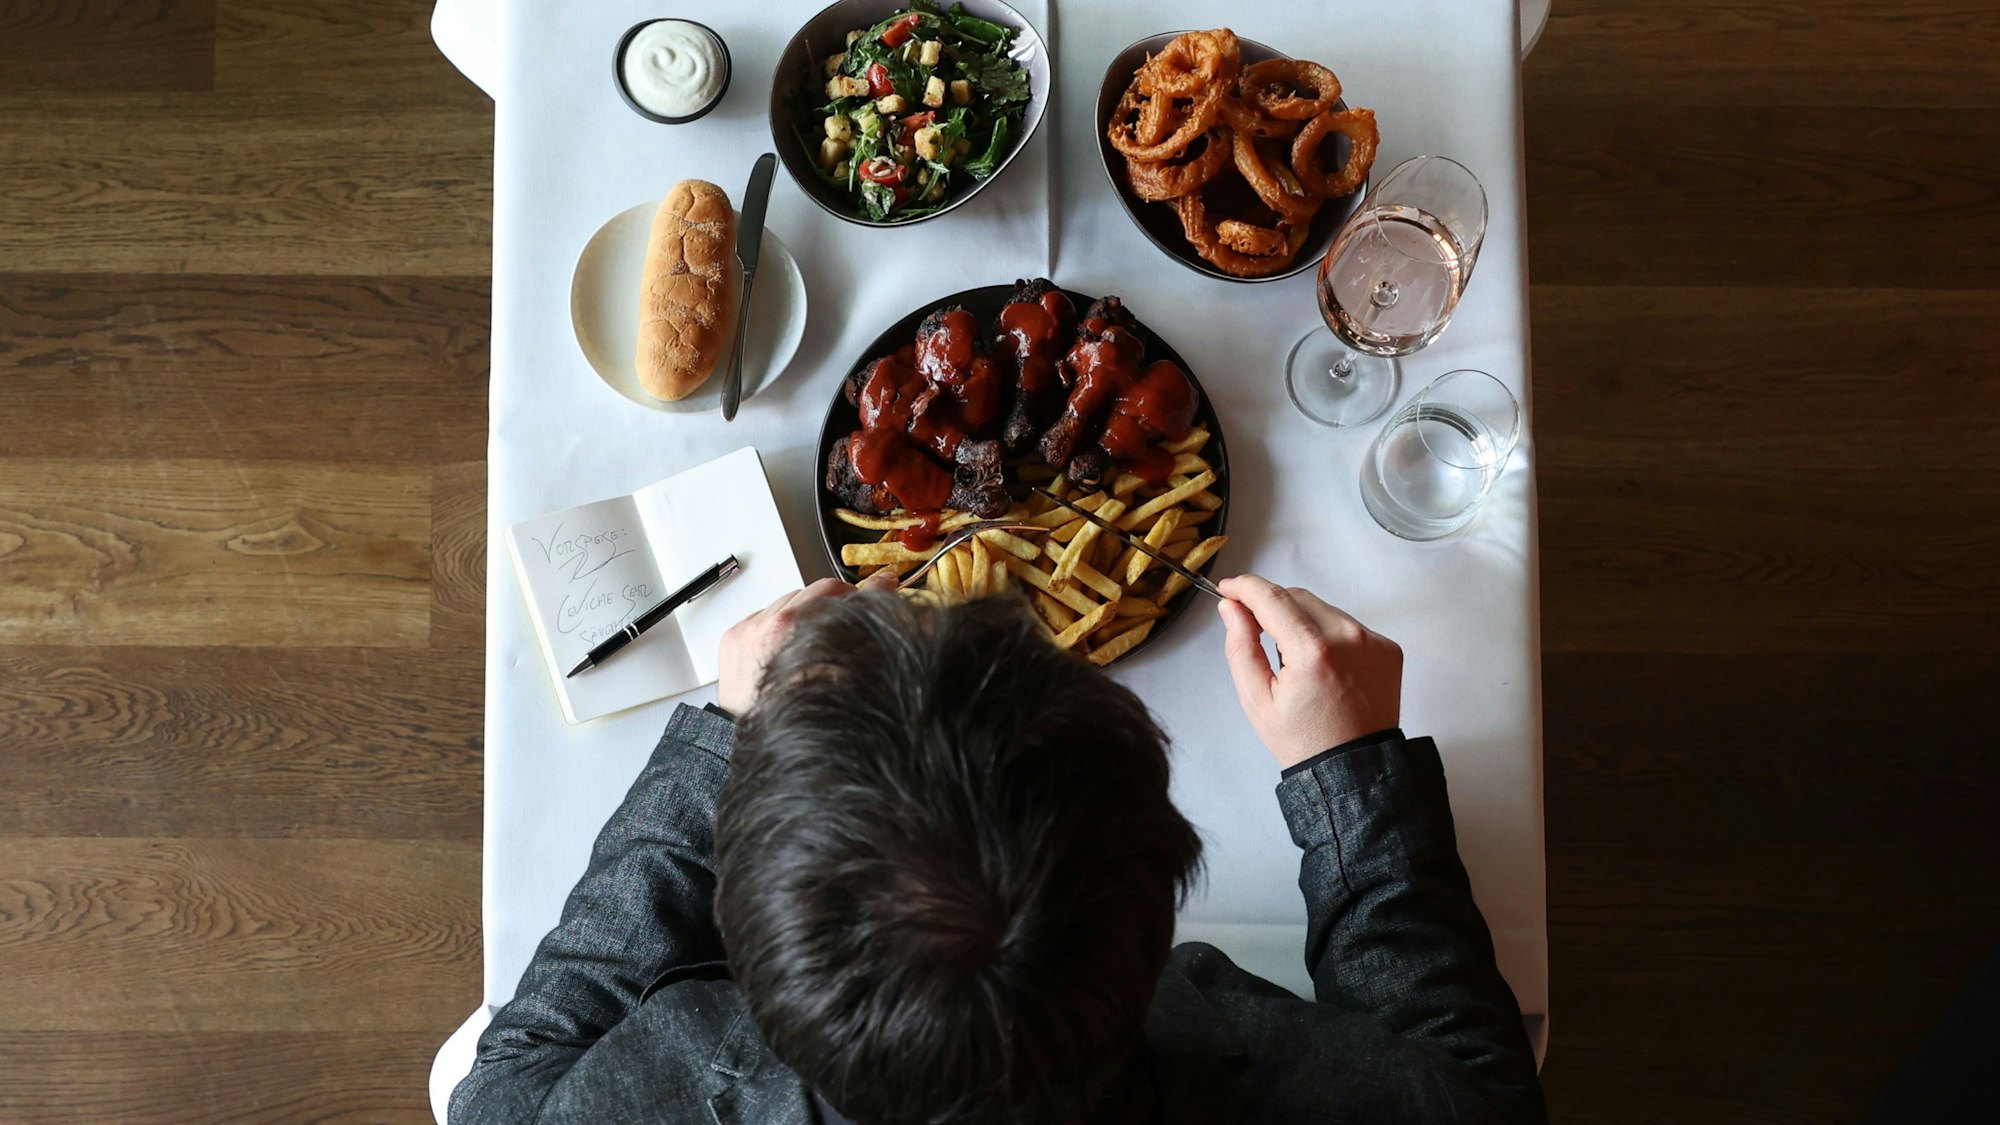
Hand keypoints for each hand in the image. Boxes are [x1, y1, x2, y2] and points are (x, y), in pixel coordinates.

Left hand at [718, 573, 893, 713]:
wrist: (749, 734)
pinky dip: (777, 622)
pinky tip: (783, 645)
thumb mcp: (840, 683)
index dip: (872, 590)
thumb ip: (863, 647)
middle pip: (818, 590)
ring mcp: (750, 627)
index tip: (886, 583)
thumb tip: (881, 620)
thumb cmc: (793, 714)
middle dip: (838, 600)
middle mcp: (773, 625)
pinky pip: (764, 613)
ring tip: (811, 636)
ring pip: (790, 599)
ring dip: (805, 610)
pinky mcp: (735, 634)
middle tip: (850, 613)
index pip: (845, 595)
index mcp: (803, 634)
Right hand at [1216, 574, 1402, 769]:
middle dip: (1271, 606)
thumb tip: (1232, 608)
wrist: (1355, 768)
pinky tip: (1322, 666)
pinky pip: (1348, 625)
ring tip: (1294, 661)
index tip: (1229, 588)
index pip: (1272, 598)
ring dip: (1301, 621)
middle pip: (1297, 596)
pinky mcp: (1387, 648)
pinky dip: (1328, 635)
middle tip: (1254, 629)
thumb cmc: (1305, 741)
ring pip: (1323, 609)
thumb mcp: (1257, 699)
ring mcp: (1373, 642)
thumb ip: (1241, 646)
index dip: (1245, 587)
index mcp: (1313, 651)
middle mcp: (1349, 638)